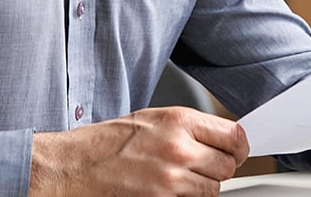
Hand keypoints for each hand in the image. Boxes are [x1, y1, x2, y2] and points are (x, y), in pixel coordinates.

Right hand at [30, 106, 248, 195]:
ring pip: (213, 190)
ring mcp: (172, 181)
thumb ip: (188, 128)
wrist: (72, 168)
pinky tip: (166, 191)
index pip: (234, 136)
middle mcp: (179, 149)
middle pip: (228, 166)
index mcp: (178, 121)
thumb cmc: (104, 143)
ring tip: (175, 178)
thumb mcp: (151, 120)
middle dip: (217, 168)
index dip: (238, 147)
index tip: (236, 151)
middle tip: (199, 167)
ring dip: (201, 187)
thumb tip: (221, 138)